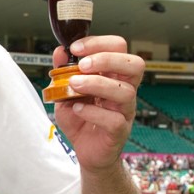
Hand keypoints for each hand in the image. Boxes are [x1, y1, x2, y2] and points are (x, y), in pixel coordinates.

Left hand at [52, 36, 144, 172]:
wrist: (85, 150)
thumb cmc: (80, 118)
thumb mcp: (64, 92)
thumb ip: (62, 72)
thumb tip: (59, 51)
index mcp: (113, 75)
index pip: (119, 49)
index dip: (99, 43)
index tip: (75, 48)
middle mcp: (124, 90)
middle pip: (134, 65)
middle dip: (107, 59)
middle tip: (82, 65)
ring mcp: (125, 110)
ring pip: (125, 91)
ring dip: (96, 84)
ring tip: (74, 85)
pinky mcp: (120, 130)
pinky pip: (114, 119)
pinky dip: (93, 112)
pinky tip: (78, 109)